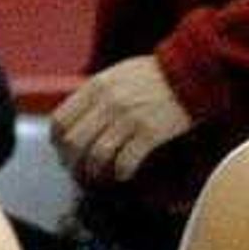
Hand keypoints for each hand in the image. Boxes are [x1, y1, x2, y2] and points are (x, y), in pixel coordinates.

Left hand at [53, 55, 189, 187]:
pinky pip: (125, 161)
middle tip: (78, 172)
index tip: (62, 153)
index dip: (57, 143)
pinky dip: (120, 172)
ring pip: (96, 156)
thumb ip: (94, 94)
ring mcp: (129, 118)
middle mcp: (108, 102)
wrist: (191, 72)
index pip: (60, 121)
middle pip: (74, 143)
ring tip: (98, 177)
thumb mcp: (116, 74)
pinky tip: (122, 174)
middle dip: (72, 163)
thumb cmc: (154, 75)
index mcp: (96, 86)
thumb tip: (74, 121)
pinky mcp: (150, 132)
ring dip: (94, 172)